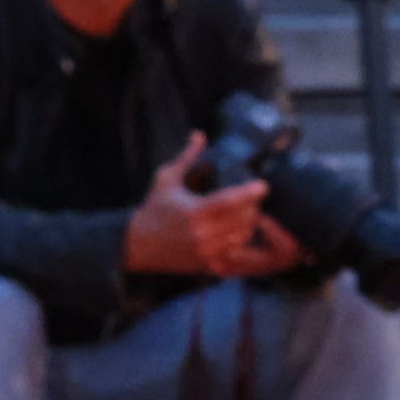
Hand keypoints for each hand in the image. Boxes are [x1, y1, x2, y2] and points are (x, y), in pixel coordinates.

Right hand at [124, 134, 285, 280]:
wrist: (136, 244)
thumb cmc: (153, 209)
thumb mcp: (166, 179)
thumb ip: (186, 157)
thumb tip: (199, 135)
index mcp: (193, 211)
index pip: (229, 201)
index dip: (249, 193)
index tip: (263, 185)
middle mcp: (201, 234)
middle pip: (241, 220)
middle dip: (252, 208)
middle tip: (255, 198)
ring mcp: (205, 252)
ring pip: (241, 237)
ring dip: (249, 224)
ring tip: (248, 213)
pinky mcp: (206, 265)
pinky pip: (235, 254)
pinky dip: (240, 242)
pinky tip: (237, 231)